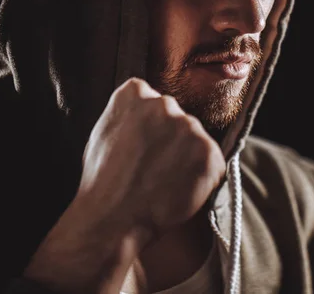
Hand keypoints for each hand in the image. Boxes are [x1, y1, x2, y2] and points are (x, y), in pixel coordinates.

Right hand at [79, 77, 225, 232]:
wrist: (114, 219)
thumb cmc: (103, 182)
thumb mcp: (101, 132)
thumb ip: (126, 113)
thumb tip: (142, 108)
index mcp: (134, 93)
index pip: (152, 98)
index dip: (150, 125)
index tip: (144, 145)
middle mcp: (165, 103)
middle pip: (177, 117)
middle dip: (172, 138)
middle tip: (156, 167)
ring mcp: (189, 127)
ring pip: (195, 139)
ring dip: (188, 157)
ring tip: (165, 180)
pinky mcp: (209, 152)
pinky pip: (211, 162)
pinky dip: (202, 176)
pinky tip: (180, 189)